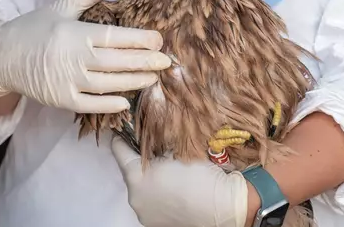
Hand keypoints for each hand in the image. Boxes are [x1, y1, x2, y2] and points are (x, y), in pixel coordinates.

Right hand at [0, 0, 170, 112]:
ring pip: (107, 84)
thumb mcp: (62, 7)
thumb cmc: (34, 28)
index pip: (114, 37)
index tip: (159, 39)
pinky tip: (126, 102)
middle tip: (166, 61)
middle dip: (144, 62)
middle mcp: (73, 58)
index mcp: (75, 33)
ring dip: (133, 82)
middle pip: (116, 62)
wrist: (1, 57)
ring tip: (153, 78)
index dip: (139, 39)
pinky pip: (89, 105)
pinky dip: (109, 105)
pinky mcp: (60, 100)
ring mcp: (67, 82)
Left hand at [111, 137, 248, 226]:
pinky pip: (152, 200)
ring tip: (168, 165)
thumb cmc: (201, 175)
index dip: (124, 134)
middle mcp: (135, 199)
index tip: (128, 125)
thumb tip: (151, 131)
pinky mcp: (157, 223)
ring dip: (150, 175)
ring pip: (142, 186)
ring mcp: (145, 214)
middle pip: (131, 169)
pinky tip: (175, 183)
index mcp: (135, 178)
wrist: (225, 207)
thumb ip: (159, 140)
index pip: (118, 149)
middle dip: (141, 156)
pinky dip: (159, 190)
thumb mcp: (178, 148)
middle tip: (156, 144)